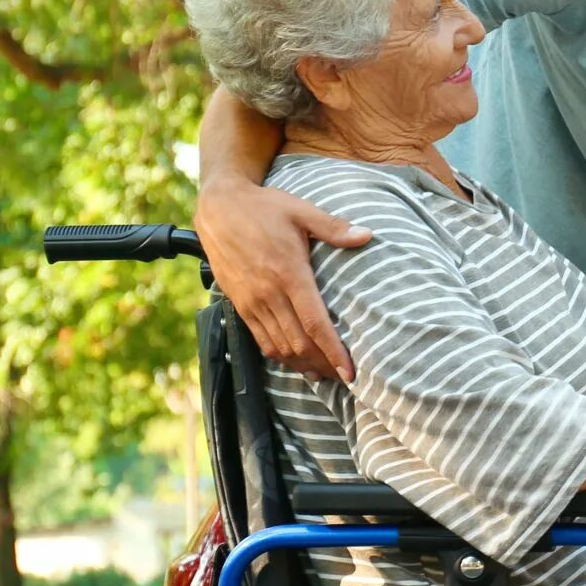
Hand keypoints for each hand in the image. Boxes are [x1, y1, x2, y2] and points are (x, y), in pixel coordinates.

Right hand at [195, 180, 369, 379]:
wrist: (218, 208)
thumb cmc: (264, 207)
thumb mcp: (301, 211)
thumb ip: (334, 227)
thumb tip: (367, 235)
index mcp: (289, 273)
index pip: (315, 323)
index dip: (333, 351)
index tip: (350, 371)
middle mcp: (268, 293)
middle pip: (299, 343)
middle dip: (324, 364)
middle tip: (345, 378)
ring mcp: (251, 302)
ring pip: (279, 346)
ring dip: (303, 365)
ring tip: (325, 374)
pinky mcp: (239, 304)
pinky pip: (260, 339)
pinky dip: (280, 355)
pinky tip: (296, 361)